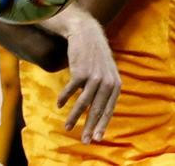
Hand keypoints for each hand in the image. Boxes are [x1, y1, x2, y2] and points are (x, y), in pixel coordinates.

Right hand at [57, 16, 120, 143]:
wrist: (86, 32)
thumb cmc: (95, 54)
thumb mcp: (106, 71)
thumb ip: (106, 89)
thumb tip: (99, 109)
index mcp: (116, 84)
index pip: (109, 110)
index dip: (103, 125)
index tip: (98, 139)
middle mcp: (107, 82)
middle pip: (97, 110)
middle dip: (90, 128)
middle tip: (86, 141)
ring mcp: (94, 77)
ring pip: (83, 103)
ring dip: (74, 117)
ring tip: (68, 128)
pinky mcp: (81, 71)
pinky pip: (71, 90)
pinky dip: (64, 98)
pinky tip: (59, 105)